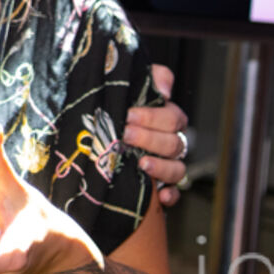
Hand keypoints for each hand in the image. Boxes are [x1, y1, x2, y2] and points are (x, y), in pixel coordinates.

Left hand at [123, 63, 189, 206]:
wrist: (96, 133)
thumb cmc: (116, 109)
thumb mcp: (130, 88)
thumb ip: (151, 78)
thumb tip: (165, 90)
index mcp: (166, 119)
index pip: (173, 118)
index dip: (153, 117)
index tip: (130, 115)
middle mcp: (169, 143)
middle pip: (174, 143)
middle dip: (151, 139)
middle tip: (127, 134)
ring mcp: (167, 165)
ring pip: (178, 169)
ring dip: (162, 167)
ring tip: (141, 163)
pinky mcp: (161, 186)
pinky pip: (175, 193)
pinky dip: (171, 195)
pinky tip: (161, 195)